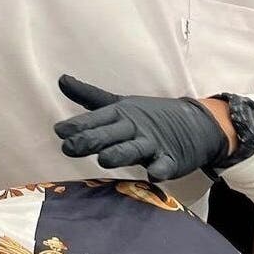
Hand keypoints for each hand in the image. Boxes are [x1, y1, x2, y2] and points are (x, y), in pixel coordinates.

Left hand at [53, 75, 230, 180]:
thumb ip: (89, 96)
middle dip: (91, 140)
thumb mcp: (118, 105)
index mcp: (120, 113)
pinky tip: (154, 173)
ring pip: (134, 149)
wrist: (194, 123)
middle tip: (69, 147)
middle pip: (111, 134)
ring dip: (120, 153)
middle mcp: (134, 127)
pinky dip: (161, 169)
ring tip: (104, 159)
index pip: (96, 119)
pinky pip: (165, 165)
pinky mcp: (171, 159)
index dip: (78, 125)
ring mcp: (153, 143)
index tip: (60, 131)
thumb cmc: (147, 117)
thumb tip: (61, 79)